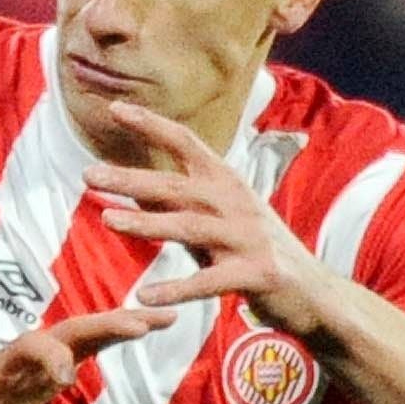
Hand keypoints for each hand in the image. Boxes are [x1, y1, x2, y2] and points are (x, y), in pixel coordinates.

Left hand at [0, 303, 165, 403]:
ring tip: (167, 316)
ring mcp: (46, 356)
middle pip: (69, 330)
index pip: (28, 348)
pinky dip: (121, 335)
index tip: (67, 376)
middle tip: (144, 323)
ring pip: (87, 332)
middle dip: (105, 325)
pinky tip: (153, 326)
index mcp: (2, 364)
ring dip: (124, 323)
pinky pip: (93, 345)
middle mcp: (29, 353)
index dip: (49, 357)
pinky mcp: (59, 364)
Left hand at [83, 103, 325, 322]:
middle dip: (132, 179)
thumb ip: (181, 207)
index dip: (152, 124)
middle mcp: (236, 203)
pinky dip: (177, 288)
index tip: (115, 108)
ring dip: (147, 224)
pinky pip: (209, 281)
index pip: (187, 143)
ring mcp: (247, 238)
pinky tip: (145, 295)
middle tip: (89, 176)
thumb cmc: (258, 253)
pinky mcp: (256, 274)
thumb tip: (133, 190)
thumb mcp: (219, 222)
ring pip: (189, 227)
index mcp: (227, 183)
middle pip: (177, 186)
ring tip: (108, 221)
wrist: (315, 292)